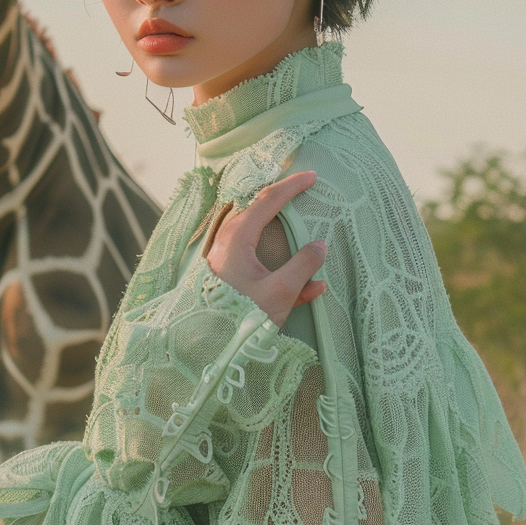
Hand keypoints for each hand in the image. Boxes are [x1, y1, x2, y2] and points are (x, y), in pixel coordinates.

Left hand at [206, 172, 326, 328]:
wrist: (206, 348)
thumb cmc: (240, 318)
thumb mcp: (279, 294)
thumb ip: (302, 267)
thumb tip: (319, 246)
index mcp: (237, 240)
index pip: (267, 201)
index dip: (291, 186)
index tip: (313, 176)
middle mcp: (226, 244)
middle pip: (254, 210)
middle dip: (278, 198)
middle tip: (299, 189)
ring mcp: (222, 260)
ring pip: (251, 232)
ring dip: (272, 224)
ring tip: (293, 219)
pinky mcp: (224, 278)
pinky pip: (250, 258)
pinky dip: (272, 257)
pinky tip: (308, 288)